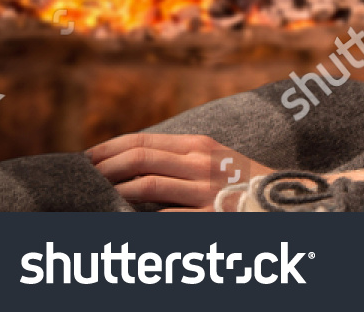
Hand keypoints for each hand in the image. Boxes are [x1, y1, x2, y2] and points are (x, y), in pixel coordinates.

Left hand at [87, 133, 272, 211]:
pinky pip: (165, 218)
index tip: (85, 159)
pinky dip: (140, 220)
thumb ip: (177, 158)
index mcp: (198, 145)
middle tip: (83, 178)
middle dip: (104, 169)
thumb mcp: (214, 160)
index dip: (107, 148)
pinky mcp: (209, 217)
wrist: (280, 202)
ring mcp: (205, 191)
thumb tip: (130, 163)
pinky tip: (125, 222)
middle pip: (139, 159)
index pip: (141, 140)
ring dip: (116, 193)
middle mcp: (200, 163)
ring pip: (147, 187)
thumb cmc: (239, 183)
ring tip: (97, 198)